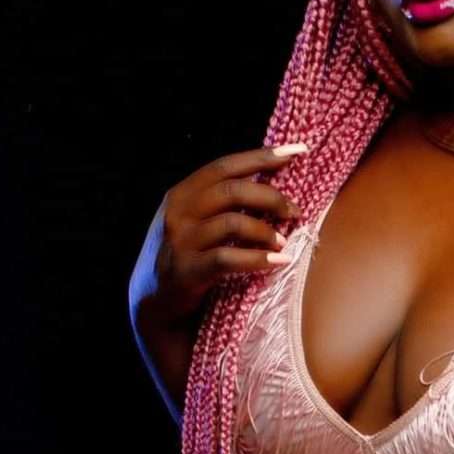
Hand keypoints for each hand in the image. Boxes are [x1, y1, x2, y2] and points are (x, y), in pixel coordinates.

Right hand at [128, 143, 308, 328]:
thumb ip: (225, 200)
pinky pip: (228, 258)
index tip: (298, 150)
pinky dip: (259, 259)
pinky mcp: (187, 271)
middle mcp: (178, 212)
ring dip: (266, 231)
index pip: (226, 166)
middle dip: (271, 198)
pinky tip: (280, 261)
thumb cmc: (189, 255)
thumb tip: (271, 175)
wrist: (156, 302)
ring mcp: (180, 242)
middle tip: (295, 212)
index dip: (262, 156)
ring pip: (233, 223)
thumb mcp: (198, 220)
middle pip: (232, 190)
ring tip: (284, 242)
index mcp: (183, 193)